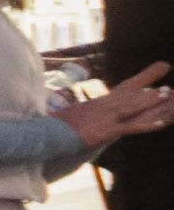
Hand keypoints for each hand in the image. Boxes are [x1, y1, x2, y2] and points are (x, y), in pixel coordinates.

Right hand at [58, 61, 173, 150]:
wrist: (47, 135)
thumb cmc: (55, 126)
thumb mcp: (71, 116)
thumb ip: (83, 113)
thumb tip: (86, 110)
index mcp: (98, 104)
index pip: (123, 89)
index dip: (141, 81)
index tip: (157, 73)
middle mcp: (103, 106)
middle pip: (130, 96)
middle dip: (150, 92)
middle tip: (169, 89)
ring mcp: (105, 117)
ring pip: (132, 107)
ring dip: (151, 101)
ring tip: (168, 94)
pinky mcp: (105, 130)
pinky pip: (130, 127)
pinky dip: (145, 125)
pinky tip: (160, 124)